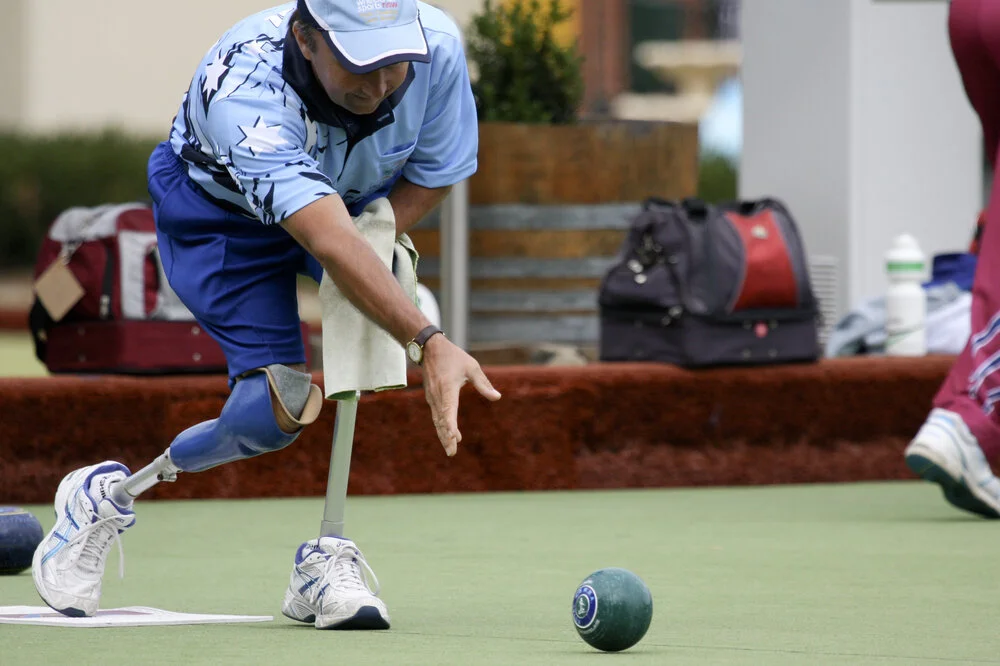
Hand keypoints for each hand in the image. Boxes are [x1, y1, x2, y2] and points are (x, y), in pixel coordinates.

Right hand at [421, 334, 501, 455]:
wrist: (430, 348)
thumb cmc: (453, 356)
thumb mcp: (472, 366)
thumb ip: (483, 383)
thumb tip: (497, 397)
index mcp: (447, 387)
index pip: (449, 408)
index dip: (450, 424)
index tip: (453, 436)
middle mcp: (437, 395)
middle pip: (441, 420)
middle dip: (446, 437)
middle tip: (452, 452)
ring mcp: (432, 397)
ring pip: (438, 420)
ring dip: (443, 435)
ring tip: (451, 449)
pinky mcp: (431, 397)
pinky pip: (437, 415)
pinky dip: (442, 426)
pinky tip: (449, 435)